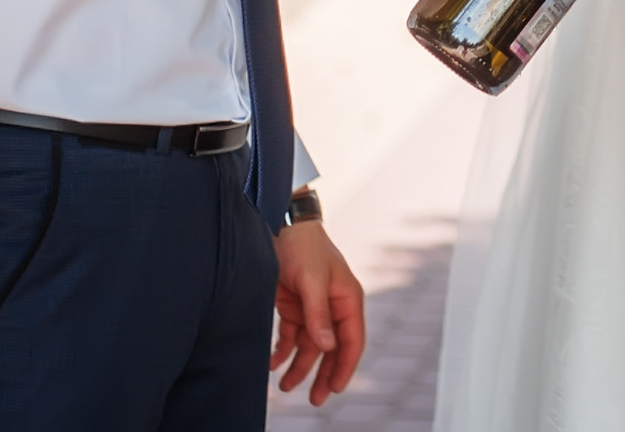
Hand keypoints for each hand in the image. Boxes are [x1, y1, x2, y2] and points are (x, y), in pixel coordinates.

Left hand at [271, 219, 364, 405]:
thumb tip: (327, 347)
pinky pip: (291, 336)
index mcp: (347, 299)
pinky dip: (282, 351)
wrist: (279, 224)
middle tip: (316, 400)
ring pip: (310, 347)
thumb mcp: (311, 280)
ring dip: (299, 367)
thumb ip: (318, 314)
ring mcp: (312, 308)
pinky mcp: (293, 306)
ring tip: (284, 387)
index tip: (335, 388)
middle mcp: (332, 307)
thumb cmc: (303, 247)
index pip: (352, 340)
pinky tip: (272, 363)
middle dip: (323, 374)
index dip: (345, 366)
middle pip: (332, 349)